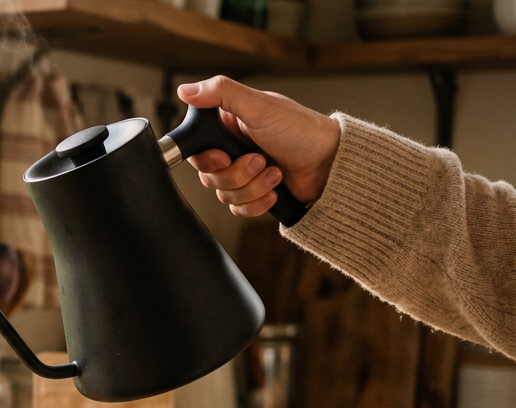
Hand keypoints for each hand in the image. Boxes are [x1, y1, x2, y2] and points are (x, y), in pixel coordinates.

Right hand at [176, 76, 340, 217]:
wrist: (331, 162)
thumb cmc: (301, 129)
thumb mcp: (259, 106)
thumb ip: (221, 93)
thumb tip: (184, 90)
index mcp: (227, 126)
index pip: (195, 150)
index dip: (206, 159)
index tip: (223, 157)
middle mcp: (232, 150)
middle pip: (208, 177)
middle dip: (237, 174)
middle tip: (260, 160)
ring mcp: (243, 174)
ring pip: (224, 195)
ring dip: (253, 187)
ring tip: (275, 173)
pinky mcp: (254, 194)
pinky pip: (238, 209)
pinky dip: (258, 202)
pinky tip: (275, 189)